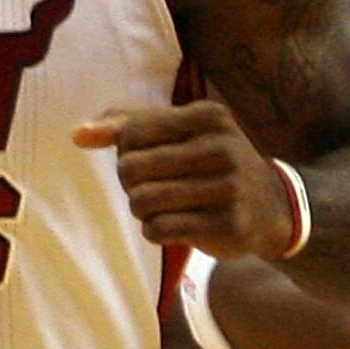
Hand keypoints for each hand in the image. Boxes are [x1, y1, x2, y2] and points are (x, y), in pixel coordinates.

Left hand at [75, 101, 296, 260]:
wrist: (271, 206)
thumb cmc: (211, 164)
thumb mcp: (179, 133)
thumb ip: (128, 125)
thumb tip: (78, 134)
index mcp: (207, 116)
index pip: (131, 133)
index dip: (126, 154)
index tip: (147, 164)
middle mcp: (221, 147)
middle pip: (131, 169)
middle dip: (132, 185)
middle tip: (150, 191)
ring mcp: (229, 188)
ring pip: (143, 201)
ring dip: (142, 211)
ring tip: (160, 209)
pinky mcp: (228, 225)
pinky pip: (160, 229)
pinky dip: (155, 231)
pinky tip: (171, 227)